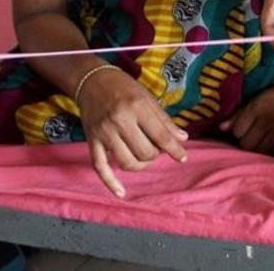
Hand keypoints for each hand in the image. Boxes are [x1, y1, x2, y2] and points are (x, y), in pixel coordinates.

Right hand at [77, 67, 188, 198]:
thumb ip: (164, 120)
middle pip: (144, 152)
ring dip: (140, 165)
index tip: (182, 157)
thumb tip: (182, 138)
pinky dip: (110, 182)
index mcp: (136, 107)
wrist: (91, 80)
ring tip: (144, 157)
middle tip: (156, 147)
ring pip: (126, 162)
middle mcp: (120, 121)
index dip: (174, 149)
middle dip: (156, 155)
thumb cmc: (122, 86)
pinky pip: (100, 166)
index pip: (160, 136)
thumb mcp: (147, 97)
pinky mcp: (92, 140)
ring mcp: (104, 132)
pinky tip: (122, 193)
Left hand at [218, 81, 273, 155]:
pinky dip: (270, 152)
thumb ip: (239, 114)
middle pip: (247, 145)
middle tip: (249, 138)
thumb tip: (221, 128)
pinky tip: (270, 146)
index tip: (240, 130)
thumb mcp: (257, 100)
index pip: (237, 132)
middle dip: (245, 143)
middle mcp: (267, 121)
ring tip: (258, 143)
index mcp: (257, 109)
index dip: (236, 133)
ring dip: (257, 149)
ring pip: (260, 151)